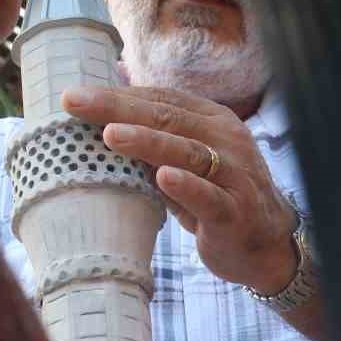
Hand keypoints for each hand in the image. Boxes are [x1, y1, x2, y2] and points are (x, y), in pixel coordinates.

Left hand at [61, 84, 297, 294]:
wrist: (265, 245)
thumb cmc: (213, 197)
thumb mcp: (181, 165)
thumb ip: (150, 145)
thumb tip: (96, 125)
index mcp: (210, 120)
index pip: (160, 100)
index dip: (118, 95)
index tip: (75, 96)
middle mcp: (226, 139)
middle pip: (167, 118)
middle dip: (118, 108)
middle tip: (76, 103)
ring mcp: (235, 174)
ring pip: (188, 152)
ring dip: (148, 141)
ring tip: (111, 134)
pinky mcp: (237, 211)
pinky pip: (210, 196)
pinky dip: (187, 186)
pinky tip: (163, 177)